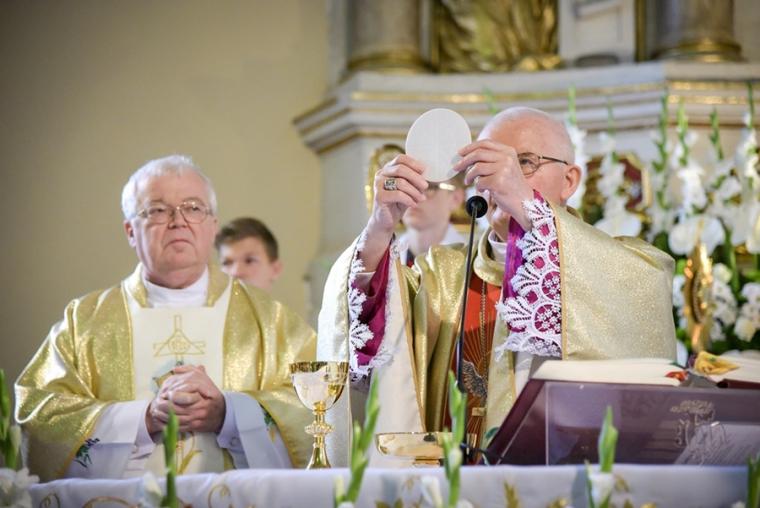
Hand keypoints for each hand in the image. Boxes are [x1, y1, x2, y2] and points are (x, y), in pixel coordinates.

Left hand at [149, 365, 225, 433]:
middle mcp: (201, 408)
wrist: (223, 414)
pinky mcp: (194, 427)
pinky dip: (168, 425)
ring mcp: (197, 419)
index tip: (166, 392)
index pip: (187, 395)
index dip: (175, 394)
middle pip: (179, 408)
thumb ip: (191, 371)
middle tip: (157, 401)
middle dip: (165, 405)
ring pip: (176, 419)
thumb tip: (175, 368)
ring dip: (164, 415)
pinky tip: (161, 420)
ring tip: (155, 410)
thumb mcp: (205, 380)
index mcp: (204, 396)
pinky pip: (178, 427)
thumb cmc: (212, 396)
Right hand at [361, 155, 428, 270]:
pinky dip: (409, 199)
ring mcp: (378, 185)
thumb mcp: (409, 189)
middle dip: (416, 177)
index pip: (400, 158)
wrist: (386, 220)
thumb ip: (414, 180)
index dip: (413, 163)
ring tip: (421, 198)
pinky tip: (413, 204)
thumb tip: (426, 174)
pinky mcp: (379, 196)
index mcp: (388, 169)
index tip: (425, 170)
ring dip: (414, 191)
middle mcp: (381, 174)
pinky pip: (398, 194)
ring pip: (400, 182)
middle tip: (426, 186)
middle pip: (401, 169)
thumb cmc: (398, 203)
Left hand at [454, 140, 533, 229]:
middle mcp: (507, 158)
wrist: (524, 202)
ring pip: (476, 168)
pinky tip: (483, 189)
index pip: (485, 143)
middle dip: (464, 161)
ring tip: (469, 182)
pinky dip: (478, 186)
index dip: (470, 147)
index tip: (460, 153)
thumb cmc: (511, 185)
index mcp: (508, 151)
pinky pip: (480, 182)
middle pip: (478, 154)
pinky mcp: (499, 181)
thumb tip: (466, 156)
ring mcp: (503, 169)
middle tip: (456, 168)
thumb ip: (491, 159)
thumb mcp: (505, 167)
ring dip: (469, 176)